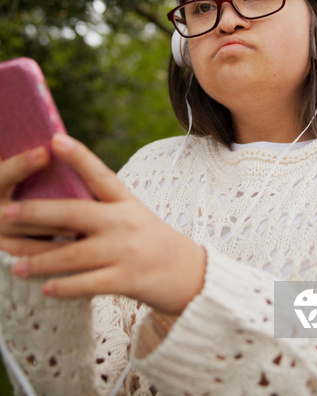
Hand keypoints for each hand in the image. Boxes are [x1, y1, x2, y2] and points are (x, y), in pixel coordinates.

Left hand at [1, 135, 206, 314]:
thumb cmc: (151, 239)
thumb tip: (56, 205)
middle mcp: (124, 222)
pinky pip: (87, 284)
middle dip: (38, 213)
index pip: (99, 174)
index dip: (78, 156)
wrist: (187, 272)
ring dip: (40, 260)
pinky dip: (64, 287)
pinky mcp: (125, 280)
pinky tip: (44, 287)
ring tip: (13, 263)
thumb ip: (101, 207)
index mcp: (125, 201)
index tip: (55, 140)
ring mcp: (124, 251)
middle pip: (75, 214)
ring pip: (73, 254)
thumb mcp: (132, 213)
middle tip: (7, 212)